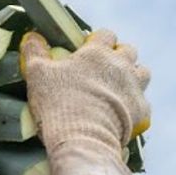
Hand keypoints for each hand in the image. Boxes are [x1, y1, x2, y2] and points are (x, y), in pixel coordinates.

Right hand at [18, 30, 151, 174]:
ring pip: (143, 72)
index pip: (106, 34)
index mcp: (97, 53)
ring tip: (119, 87)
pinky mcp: (141, 110)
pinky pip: (143, 103)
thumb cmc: (59, 103)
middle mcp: (121, 65)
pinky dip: (135, 106)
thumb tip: (31, 37)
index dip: (98, 40)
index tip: (89, 49)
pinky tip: (124, 113)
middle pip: (129, 50)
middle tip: (104, 69)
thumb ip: (35, 52)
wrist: (83, 139)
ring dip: (133, 76)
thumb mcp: (37, 74)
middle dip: (119, 56)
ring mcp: (134, 87)